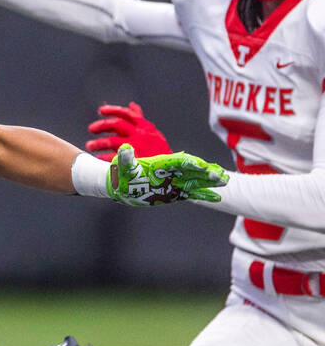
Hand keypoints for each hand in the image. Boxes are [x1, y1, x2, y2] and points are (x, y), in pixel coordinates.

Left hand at [86, 102, 170, 159]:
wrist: (170, 172)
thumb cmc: (160, 152)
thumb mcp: (153, 133)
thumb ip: (140, 119)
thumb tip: (131, 105)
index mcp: (145, 127)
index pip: (127, 114)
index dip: (112, 110)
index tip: (101, 110)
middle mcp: (141, 135)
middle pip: (116, 124)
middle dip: (101, 125)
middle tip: (91, 129)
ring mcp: (136, 148)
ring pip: (111, 141)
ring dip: (98, 143)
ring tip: (90, 146)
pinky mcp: (132, 161)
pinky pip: (112, 158)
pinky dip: (103, 157)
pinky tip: (97, 159)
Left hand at [107, 144, 227, 205]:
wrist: (121, 187)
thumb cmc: (120, 174)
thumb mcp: (122, 166)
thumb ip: (126, 158)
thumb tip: (125, 148)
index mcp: (160, 163)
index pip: (178, 161)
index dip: (190, 163)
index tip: (202, 166)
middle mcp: (171, 172)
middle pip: (192, 170)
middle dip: (206, 172)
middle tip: (220, 176)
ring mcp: (174, 182)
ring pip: (196, 180)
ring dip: (210, 181)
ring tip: (225, 181)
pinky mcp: (175, 193)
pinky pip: (192, 194)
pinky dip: (204, 195)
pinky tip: (218, 197)